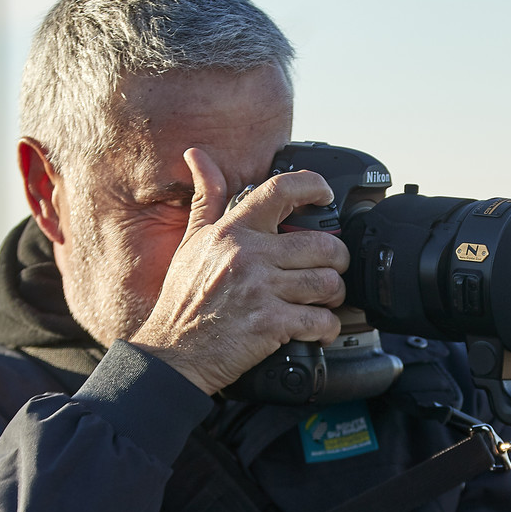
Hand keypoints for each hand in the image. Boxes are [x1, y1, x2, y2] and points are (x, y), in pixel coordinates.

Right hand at [129, 148, 350, 394]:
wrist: (174, 354)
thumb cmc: (183, 301)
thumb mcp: (191, 243)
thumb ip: (206, 199)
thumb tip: (198, 157)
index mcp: (232, 232)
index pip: (280, 190)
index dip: (313, 186)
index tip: (325, 195)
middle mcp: (249, 256)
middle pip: (322, 244)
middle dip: (336, 259)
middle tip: (330, 269)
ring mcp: (261, 290)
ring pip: (327, 283)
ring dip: (334, 295)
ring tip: (323, 301)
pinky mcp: (271, 324)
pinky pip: (321, 320)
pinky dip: (327, 328)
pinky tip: (317, 329)